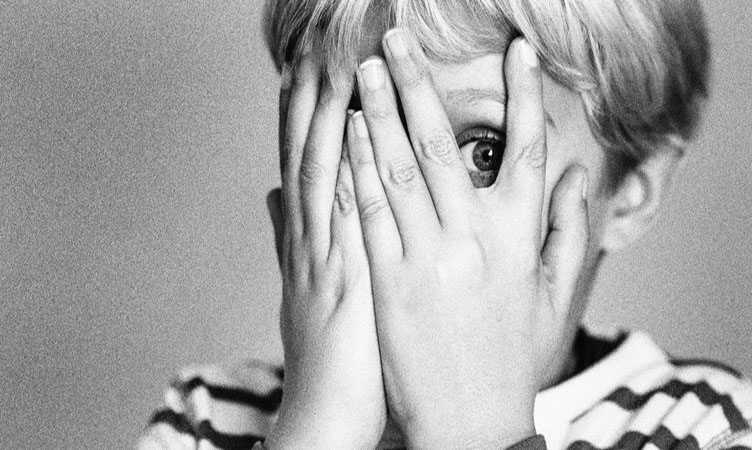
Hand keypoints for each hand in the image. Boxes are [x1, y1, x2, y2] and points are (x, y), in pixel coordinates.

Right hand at [267, 50, 385, 448]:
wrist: (324, 414)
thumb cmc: (328, 355)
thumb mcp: (305, 291)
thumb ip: (293, 238)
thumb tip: (274, 195)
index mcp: (304, 241)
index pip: (301, 164)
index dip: (299, 114)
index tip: (305, 69)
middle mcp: (309, 240)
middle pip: (306, 156)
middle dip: (309, 99)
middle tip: (315, 46)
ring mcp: (327, 256)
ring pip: (322, 171)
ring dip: (326, 116)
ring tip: (333, 63)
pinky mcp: (350, 277)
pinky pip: (348, 210)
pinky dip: (349, 166)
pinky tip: (357, 129)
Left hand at [347, 30, 588, 448]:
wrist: (471, 422)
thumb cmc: (515, 358)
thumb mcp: (556, 297)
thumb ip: (568, 231)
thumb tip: (577, 175)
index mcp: (520, 239)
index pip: (526, 150)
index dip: (523, 96)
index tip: (517, 54)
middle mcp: (474, 239)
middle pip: (445, 143)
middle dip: (420, 84)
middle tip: (398, 41)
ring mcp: (427, 257)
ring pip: (401, 167)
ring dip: (381, 111)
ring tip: (364, 70)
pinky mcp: (388, 279)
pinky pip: (371, 210)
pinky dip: (360, 166)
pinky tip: (351, 132)